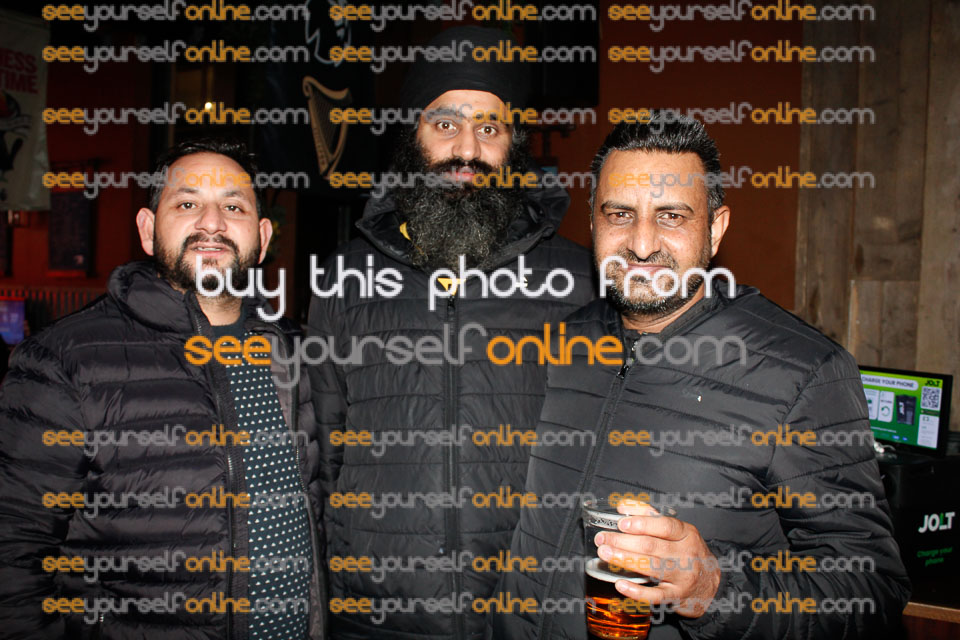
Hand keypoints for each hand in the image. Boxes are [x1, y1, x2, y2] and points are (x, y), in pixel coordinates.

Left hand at [594, 501, 719, 616]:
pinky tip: (620, 585)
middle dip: (623, 541)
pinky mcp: (676, 596)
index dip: (642, 524)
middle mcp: (686, 554)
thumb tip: (624, 506)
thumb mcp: (678, 531)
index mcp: (687, 534)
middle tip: (602, 538)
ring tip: (605, 553)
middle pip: (651, 546)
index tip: (621, 523)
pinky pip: (655, 595)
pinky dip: (636, 591)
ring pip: (650, 567)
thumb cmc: (688, 552)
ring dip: (624, 559)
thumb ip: (650, 515)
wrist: (710, 584)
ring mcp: (682, 577)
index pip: (665, 526)